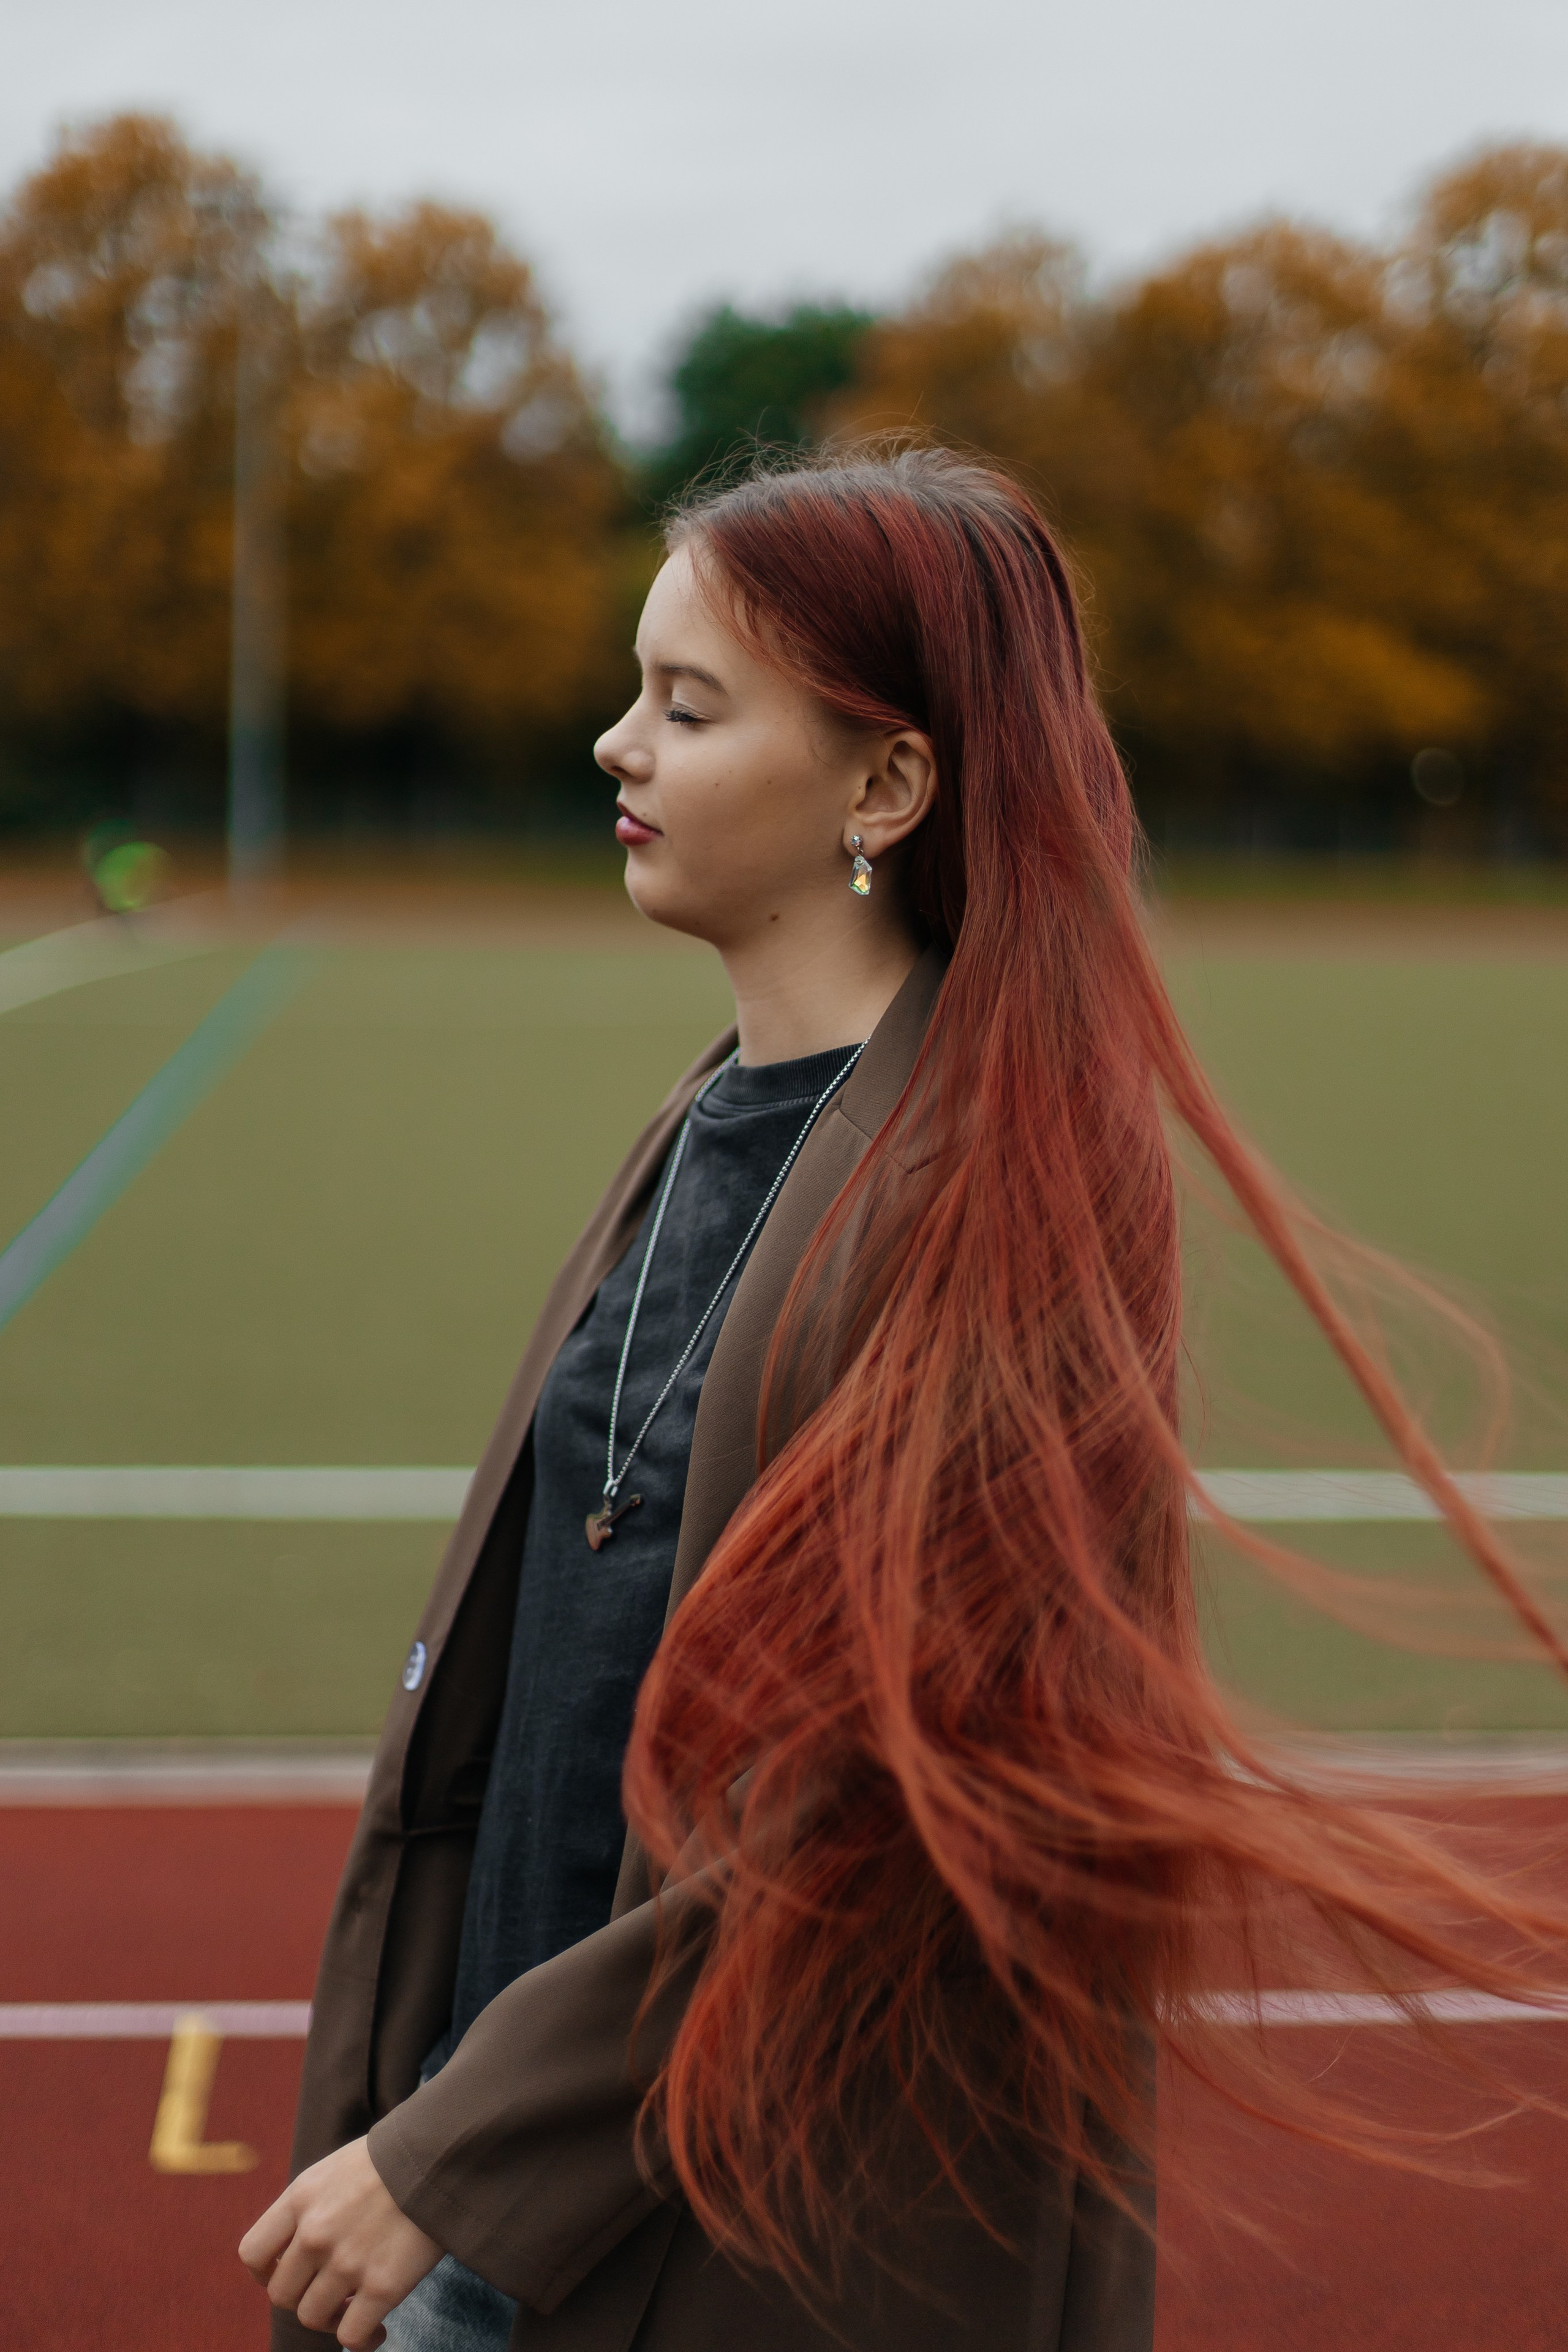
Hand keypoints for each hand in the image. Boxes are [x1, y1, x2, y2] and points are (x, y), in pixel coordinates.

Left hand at [239, 2137, 442, 2348]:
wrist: (442, 2153)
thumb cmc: (392, 2161)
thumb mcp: (335, 2170)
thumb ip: (309, 2208)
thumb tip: (297, 2250)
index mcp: (300, 2198)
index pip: (252, 2254)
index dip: (265, 2273)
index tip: (288, 2273)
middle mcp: (315, 2232)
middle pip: (281, 2294)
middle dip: (302, 2298)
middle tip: (330, 2292)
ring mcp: (347, 2261)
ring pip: (312, 2318)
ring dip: (331, 2320)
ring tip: (355, 2308)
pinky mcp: (382, 2286)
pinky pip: (351, 2336)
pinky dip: (362, 2340)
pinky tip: (378, 2330)